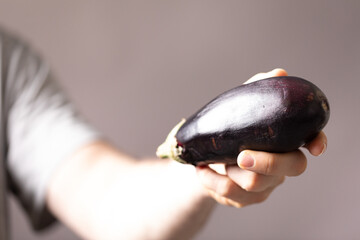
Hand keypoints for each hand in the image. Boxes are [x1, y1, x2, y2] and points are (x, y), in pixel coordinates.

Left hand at [196, 68, 327, 207]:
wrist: (204, 158)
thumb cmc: (229, 130)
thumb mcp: (240, 108)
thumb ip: (256, 91)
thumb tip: (279, 73)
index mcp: (285, 141)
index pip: (310, 141)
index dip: (316, 142)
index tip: (314, 146)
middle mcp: (281, 165)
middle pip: (290, 167)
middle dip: (266, 162)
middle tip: (242, 155)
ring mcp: (265, 185)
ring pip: (256, 183)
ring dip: (231, 170)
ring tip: (213, 159)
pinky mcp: (246, 198)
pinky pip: (230, 193)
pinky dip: (211, 179)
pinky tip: (201, 169)